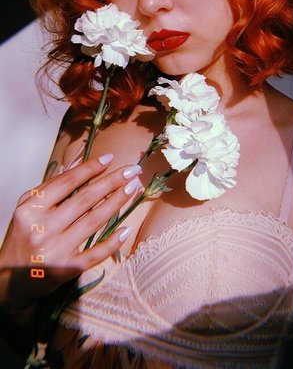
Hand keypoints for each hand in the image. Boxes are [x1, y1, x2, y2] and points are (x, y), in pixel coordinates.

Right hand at [0, 154, 141, 312]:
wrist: (8, 281)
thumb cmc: (22, 237)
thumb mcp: (29, 208)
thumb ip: (53, 185)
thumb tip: (78, 161)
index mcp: (31, 209)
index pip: (66, 183)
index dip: (90, 169)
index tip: (110, 158)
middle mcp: (42, 228)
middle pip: (85, 199)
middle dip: (112, 181)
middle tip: (132, 170)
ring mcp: (55, 250)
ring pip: (93, 221)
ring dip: (116, 202)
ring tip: (133, 187)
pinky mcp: (65, 270)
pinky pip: (94, 254)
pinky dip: (112, 242)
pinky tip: (126, 228)